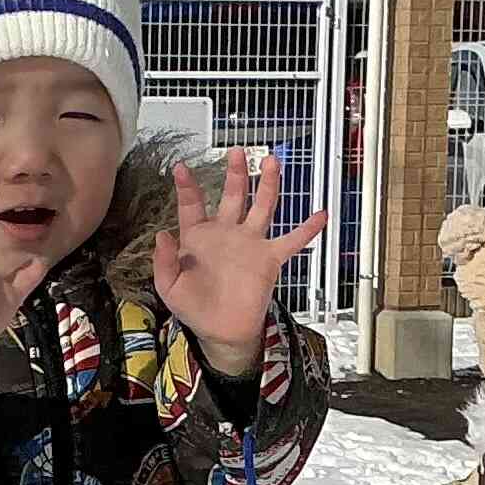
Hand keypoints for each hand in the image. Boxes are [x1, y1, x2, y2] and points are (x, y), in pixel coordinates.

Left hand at [153, 150, 324, 377]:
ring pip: (262, 207)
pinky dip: (307, 230)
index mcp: (199, 238)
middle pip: (233, 195)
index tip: (180, 167)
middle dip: (236, 173)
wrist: (222, 332)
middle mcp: (227, 234)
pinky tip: (320, 215)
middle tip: (237, 152)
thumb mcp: (169, 287)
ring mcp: (250, 244)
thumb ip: (164, 261)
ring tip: (271, 162)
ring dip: (267, 185)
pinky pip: (291, 241)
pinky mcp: (269, 259)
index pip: (193, 205)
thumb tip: (163, 235)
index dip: (187, 187)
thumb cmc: (195, 309)